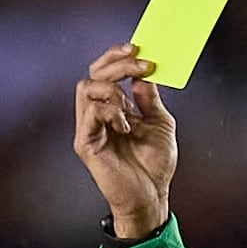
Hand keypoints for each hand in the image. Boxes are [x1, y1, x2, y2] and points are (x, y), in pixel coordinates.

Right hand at [74, 45, 176, 240]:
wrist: (150, 197)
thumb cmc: (154, 166)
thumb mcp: (160, 124)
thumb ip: (150, 99)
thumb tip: (143, 76)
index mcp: (114, 108)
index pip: (105, 72)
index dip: (117, 56)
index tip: (138, 50)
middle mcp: (98, 115)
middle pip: (93, 73)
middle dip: (117, 63)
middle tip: (141, 65)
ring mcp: (89, 128)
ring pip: (86, 87)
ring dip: (112, 88)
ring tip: (130, 107)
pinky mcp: (85, 143)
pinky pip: (90, 112)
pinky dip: (110, 112)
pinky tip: (126, 127)